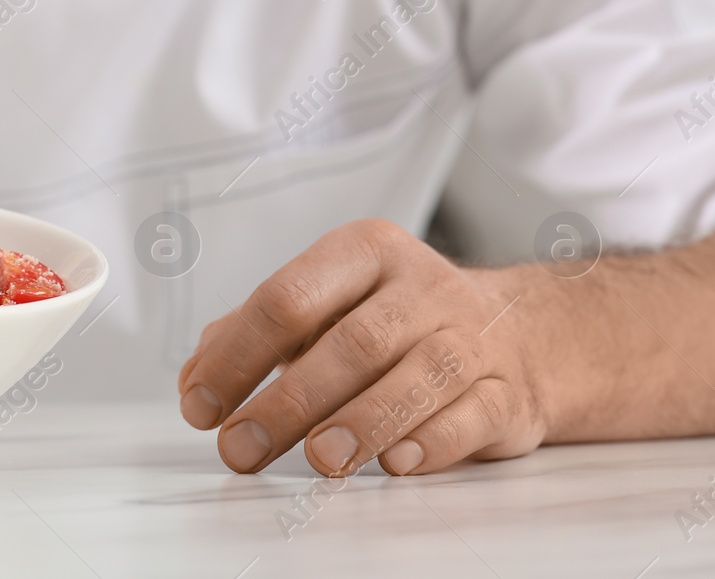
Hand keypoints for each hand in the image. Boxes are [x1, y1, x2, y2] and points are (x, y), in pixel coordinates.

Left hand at [177, 218, 547, 476]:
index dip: (237, 355)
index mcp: (364, 252)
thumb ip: (252, 334)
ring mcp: (471, 338)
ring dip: (363, 422)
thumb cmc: (396, 320)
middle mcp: (421, 287)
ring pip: (419, 375)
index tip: (200, 404)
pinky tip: (396, 462)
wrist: (519, 333)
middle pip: (351, 343)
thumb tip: (195, 381)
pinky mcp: (508, 391)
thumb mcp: (324, 305)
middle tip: (242, 447)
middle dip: (289, 401)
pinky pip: (473, 415)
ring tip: (319, 460)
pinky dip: (433, 441)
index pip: (287, 298)